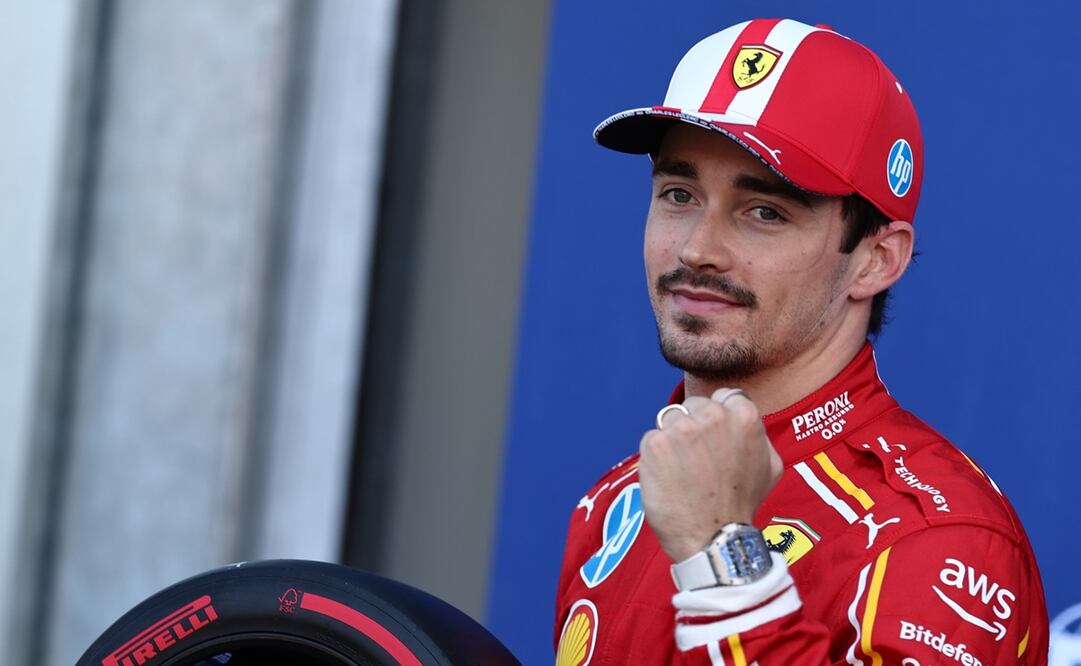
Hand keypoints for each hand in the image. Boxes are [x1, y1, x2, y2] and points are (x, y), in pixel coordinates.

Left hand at [638, 389, 782, 562]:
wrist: (712, 539)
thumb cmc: (741, 505)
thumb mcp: (770, 465)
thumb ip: (757, 433)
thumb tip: (746, 418)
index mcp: (744, 415)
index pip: (724, 396)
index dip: (717, 419)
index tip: (715, 440)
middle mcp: (713, 416)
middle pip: (693, 405)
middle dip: (693, 427)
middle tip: (698, 461)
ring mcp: (682, 429)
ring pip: (669, 419)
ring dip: (673, 440)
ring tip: (683, 471)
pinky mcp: (656, 444)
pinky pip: (651, 438)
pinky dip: (656, 457)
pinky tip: (668, 478)